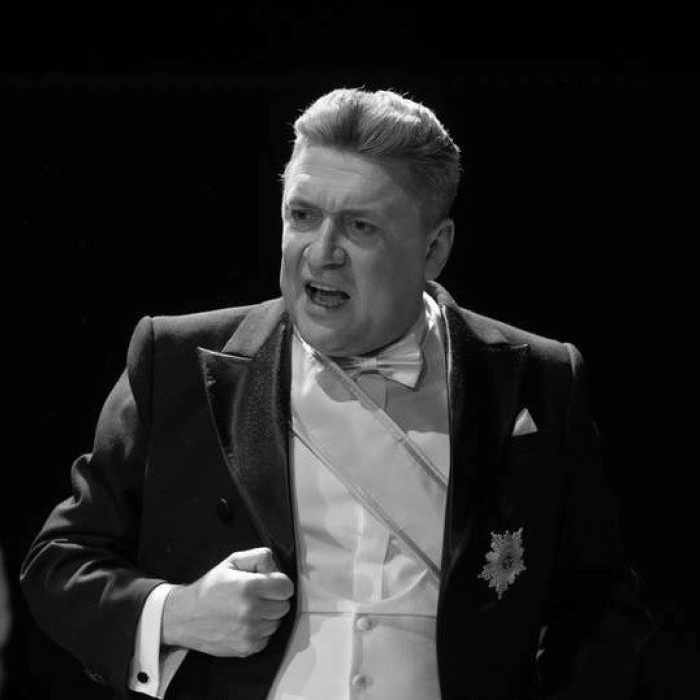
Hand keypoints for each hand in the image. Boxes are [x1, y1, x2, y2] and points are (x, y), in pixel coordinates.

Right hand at [162, 547, 293, 657]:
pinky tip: (245, 622)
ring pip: (276, 623)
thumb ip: (258, 556)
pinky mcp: (246, 648)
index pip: (286, 587)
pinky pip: (267, 638)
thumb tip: (275, 567)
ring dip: (267, 616)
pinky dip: (260, 631)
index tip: (270, 583)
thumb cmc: (209, 588)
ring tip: (249, 609)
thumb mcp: (232, 561)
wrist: (184, 616)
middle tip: (258, 595)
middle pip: (284, 606)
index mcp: (249, 587)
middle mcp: (250, 611)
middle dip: (274, 599)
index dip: (279, 583)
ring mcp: (249, 632)